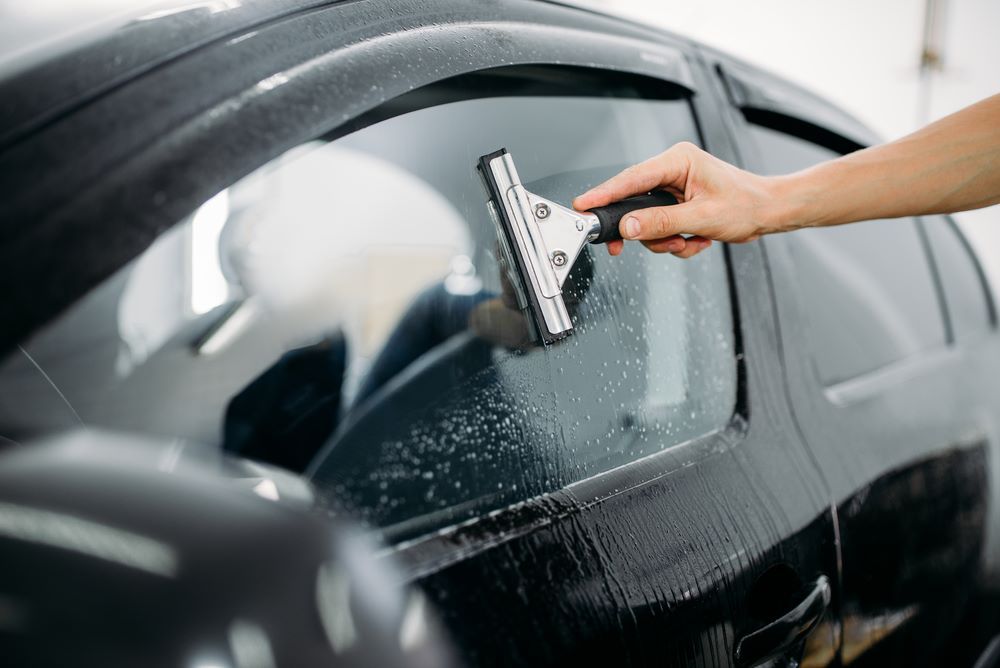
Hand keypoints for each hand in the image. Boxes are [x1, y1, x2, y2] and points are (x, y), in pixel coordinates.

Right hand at [573, 142, 782, 257]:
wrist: (769, 212)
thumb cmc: (746, 205)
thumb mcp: (702, 217)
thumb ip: (660, 222)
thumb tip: (628, 227)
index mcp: (677, 161)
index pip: (631, 178)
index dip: (604, 193)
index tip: (583, 206)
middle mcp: (672, 170)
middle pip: (635, 203)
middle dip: (644, 230)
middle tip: (632, 247)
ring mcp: (674, 188)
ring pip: (647, 221)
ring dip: (665, 240)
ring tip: (689, 242)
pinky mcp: (677, 204)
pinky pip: (660, 227)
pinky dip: (675, 240)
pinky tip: (696, 239)